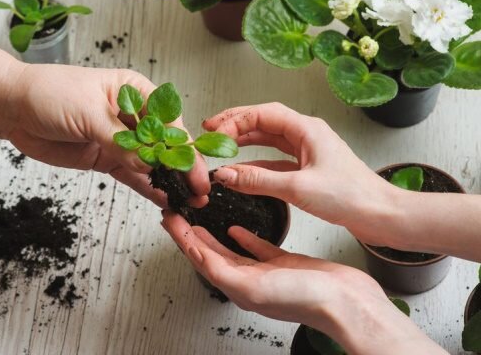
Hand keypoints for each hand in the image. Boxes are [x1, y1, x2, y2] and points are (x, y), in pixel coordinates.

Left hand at [5, 64, 209, 206]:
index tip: (196, 168)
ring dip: (170, 181)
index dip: (184, 146)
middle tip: (200, 191)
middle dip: (183, 168)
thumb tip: (149, 166)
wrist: (12, 108)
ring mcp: (121, 140)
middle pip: (165, 145)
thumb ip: (121, 141)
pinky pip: (133, 176)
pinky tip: (165, 200)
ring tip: (189, 202)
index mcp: (135, 91)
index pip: (168, 121)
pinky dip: (148, 188)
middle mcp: (133, 116)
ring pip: (152, 164)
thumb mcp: (89, 113)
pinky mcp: (107, 159)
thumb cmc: (49, 93)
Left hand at [162, 212, 446, 354]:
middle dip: (190, 233)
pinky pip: (257, 248)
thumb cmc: (305, 299)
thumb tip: (196, 254)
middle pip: (209, 253)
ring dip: (212, 234)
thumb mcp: (254, 285)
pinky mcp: (283, 263)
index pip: (199, 258)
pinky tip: (237, 228)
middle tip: (177, 214)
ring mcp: (265, 272)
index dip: (181, 237)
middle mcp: (247, 280)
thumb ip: (223, 269)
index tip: (168, 217)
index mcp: (237, 287)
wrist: (347, 302)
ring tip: (198, 218)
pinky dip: (244, 237)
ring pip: (229, 250)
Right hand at [203, 102, 401, 246]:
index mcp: (307, 129)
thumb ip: (258, 180)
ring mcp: (307, 151)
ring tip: (222, 145)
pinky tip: (242, 170)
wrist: (381, 215)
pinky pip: (275, 160)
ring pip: (268, 139)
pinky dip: (256, 163)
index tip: (215, 134)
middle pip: (263, 121)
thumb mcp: (298, 188)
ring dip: (244, 141)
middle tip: (211, 130)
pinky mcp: (308, 169)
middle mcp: (306, 135)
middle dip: (236, 124)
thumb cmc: (352, 197)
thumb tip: (226, 174)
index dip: (235, 121)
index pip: (262, 114)